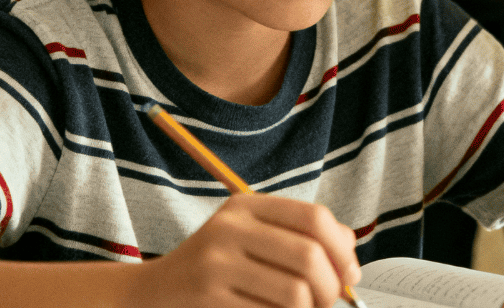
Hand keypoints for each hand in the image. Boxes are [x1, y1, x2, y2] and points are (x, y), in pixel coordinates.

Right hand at [128, 193, 360, 307]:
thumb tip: (352, 264)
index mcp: (246, 206)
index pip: (314, 218)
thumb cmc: (215, 270)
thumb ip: (299, 240)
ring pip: (295, 293)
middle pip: (309, 256)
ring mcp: (216, 263)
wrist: (151, 295)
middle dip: (329, 288)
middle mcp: (230, 227)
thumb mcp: (251, 240)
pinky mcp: (209, 297)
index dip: (343, 249)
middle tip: (325, 303)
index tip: (350, 275)